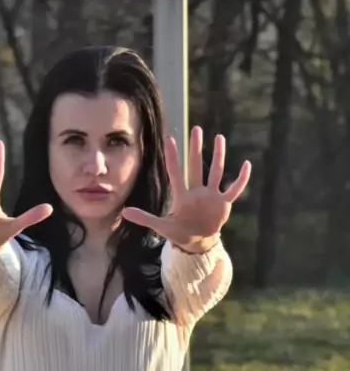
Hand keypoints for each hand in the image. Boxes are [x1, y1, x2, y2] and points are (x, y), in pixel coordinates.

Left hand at [122, 127, 250, 248]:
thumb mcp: (161, 226)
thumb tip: (124, 212)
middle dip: (196, 148)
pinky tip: (247, 165)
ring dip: (218, 156)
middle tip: (196, 129)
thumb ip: (144, 218)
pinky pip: (234, 188)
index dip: (172, 156)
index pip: (175, 172)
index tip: (169, 139)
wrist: (197, 241)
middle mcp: (197, 191)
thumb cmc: (179, 232)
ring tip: (219, 137)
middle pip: (196, 165)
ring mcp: (211, 195)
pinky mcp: (223, 203)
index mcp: (182, 196)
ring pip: (216, 171)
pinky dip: (241, 179)